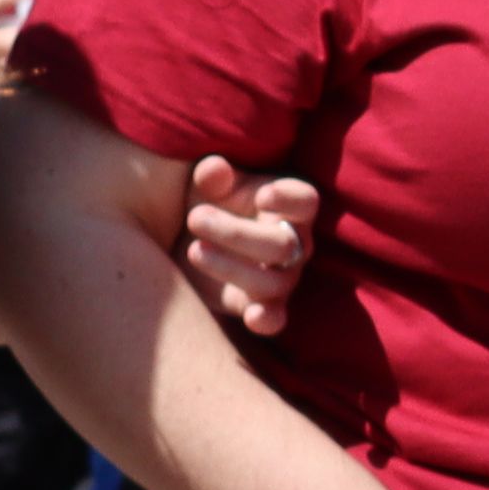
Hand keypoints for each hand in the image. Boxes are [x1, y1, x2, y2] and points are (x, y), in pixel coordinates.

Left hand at [181, 157, 321, 338]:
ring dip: (232, 268)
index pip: (306, 201)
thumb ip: (211, 174)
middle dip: (237, 233)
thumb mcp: (206, 184)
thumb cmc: (207, 201)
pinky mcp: (257, 305)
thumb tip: (214, 169)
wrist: (183, 238)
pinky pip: (274, 319)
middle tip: (195, 217)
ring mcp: (279, 278)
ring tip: (194, 250)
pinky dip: (267, 320)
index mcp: (287, 207)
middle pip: (283, 245)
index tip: (261, 196)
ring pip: (273, 281)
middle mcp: (292, 244)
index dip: (290, 199)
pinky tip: (252, 317)